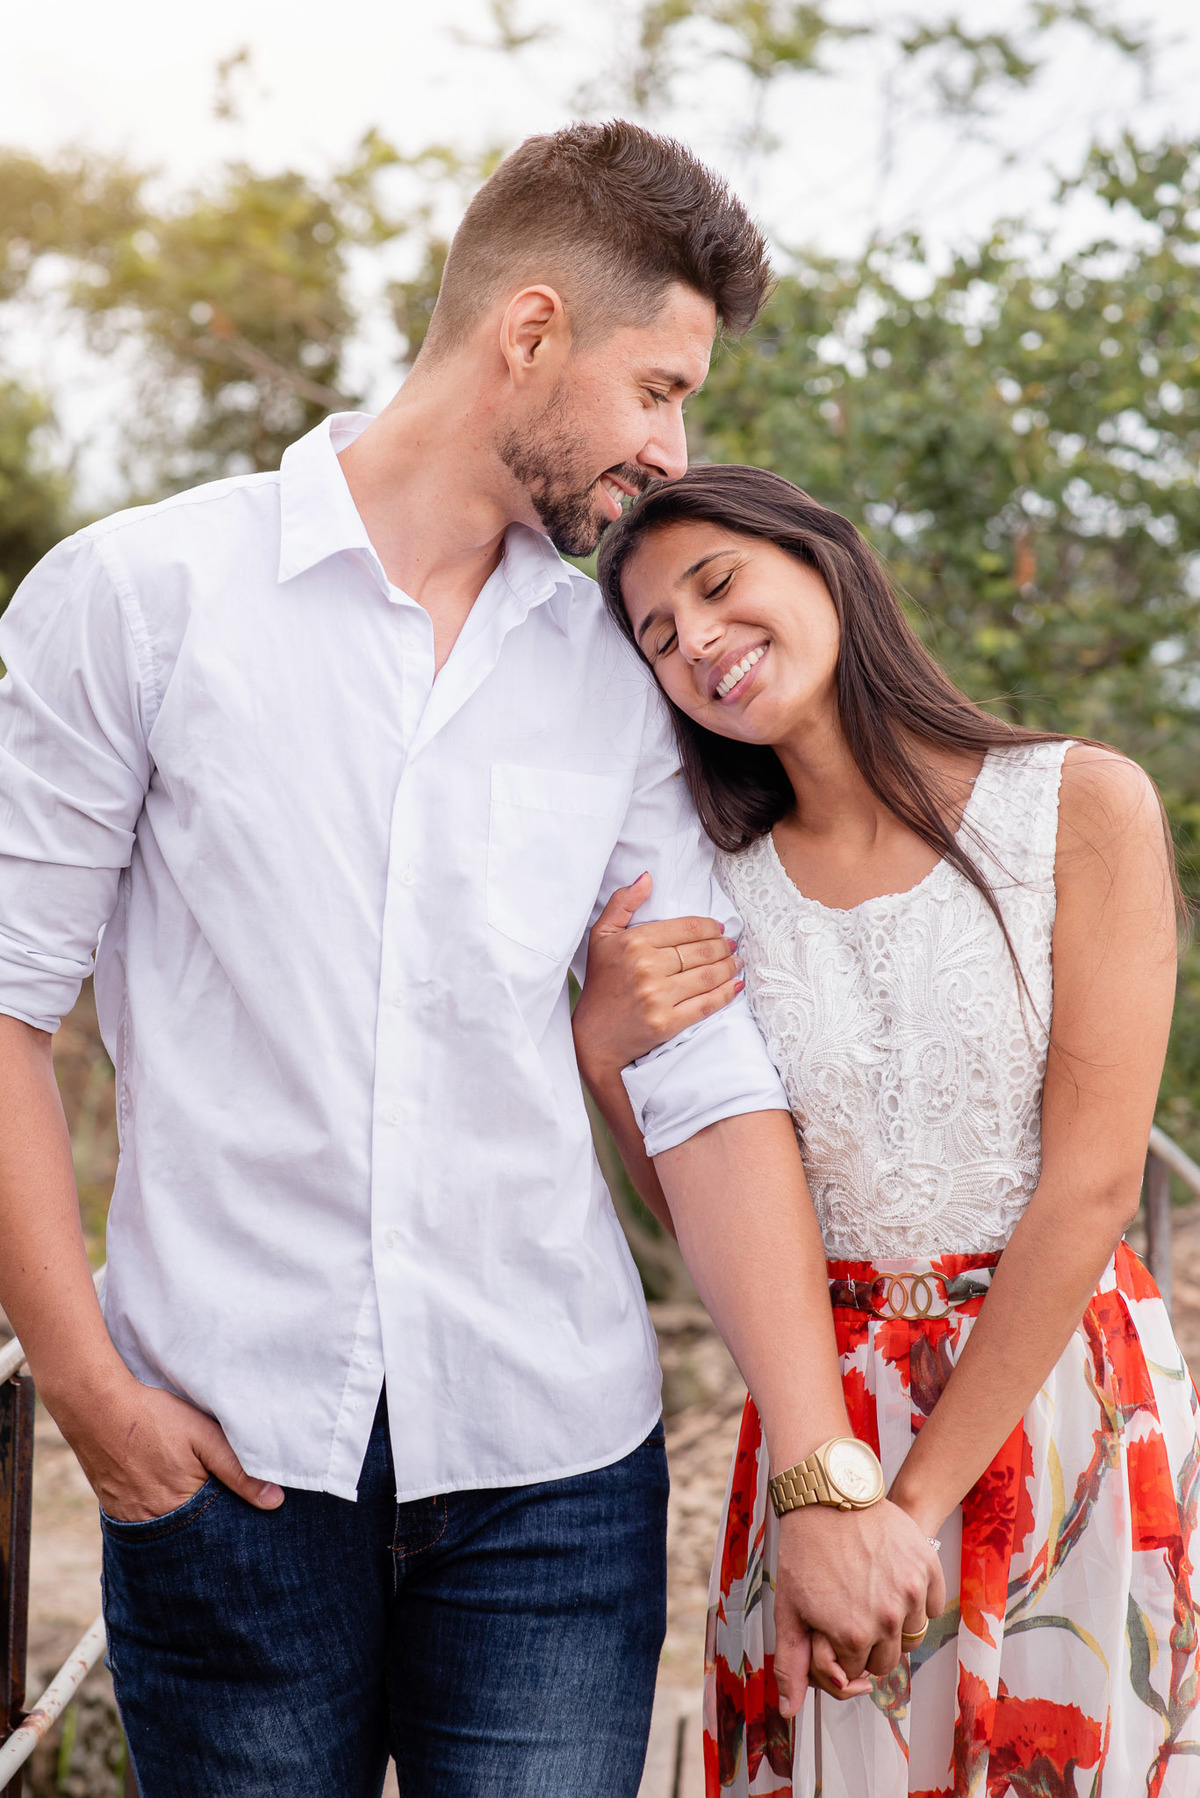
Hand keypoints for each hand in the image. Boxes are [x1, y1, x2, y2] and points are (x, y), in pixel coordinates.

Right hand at [55, 1371, 283, 1521]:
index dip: (234, 1524)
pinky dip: (162, 1517)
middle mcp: (154, 1522)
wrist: (96, 1408)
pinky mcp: (116, 1511)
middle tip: (224, 1511)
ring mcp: (132, 1520)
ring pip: (170, 1532)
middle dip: (211, 1530)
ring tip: (196, 1504)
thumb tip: (275, 1501)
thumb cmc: (154, 1417)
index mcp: (181, 1506)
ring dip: (186, 1524)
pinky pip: (146, 1525)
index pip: (218, 1531)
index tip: (250, 1522)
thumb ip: (238, 1469)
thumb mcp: (204, 1436)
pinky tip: (169, 1499)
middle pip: (193, 1537)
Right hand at [572, 872, 741, 1079]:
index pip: (686, 928)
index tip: (718, 928)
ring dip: (729, 966)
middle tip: (730, 945)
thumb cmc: (601, 983)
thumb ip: (622, 903)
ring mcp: (657, 997)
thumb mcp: (601, 937)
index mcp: (634, 942)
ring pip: (708, 975)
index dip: (709, 926)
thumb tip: (647, 878)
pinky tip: (736, 985)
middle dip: (723, 946)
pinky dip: (726, 994)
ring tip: (736, 961)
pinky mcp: (667, 1023)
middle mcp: (646, 968)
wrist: (594, 1036)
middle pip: (702, 951)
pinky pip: (706, 1004)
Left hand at [773, 1500, 944, 1713]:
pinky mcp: (927, 1568)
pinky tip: (893, 1581)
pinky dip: (917, 1601)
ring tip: (871, 1594)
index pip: (856, 1671)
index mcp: (853, 1635)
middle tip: (852, 1611)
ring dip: (894, 1624)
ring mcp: (911, 1592)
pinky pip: (931, 1607)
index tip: (833, 1627)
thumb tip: (790, 1712)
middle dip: (869, 1644)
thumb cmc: (804, 1549)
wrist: (828, 1494)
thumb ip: (791, 1664)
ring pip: (911, 1635)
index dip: (841, 1651)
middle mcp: (887, 1619)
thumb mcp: (789, 1608)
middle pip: (887, 1660)